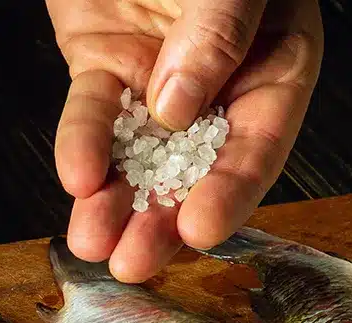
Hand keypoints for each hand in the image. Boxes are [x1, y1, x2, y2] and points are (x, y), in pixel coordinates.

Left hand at [47, 0, 322, 281]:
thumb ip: (219, 31)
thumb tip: (178, 108)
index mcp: (276, 63)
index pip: (260, 139)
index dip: (230, 190)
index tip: (198, 231)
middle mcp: (220, 82)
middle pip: (195, 164)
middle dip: (162, 216)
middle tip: (135, 262)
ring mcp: (160, 80)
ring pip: (139, 153)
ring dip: (116, 201)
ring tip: (94, 244)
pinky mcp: (106, 66)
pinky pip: (93, 115)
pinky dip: (83, 145)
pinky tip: (76, 181)